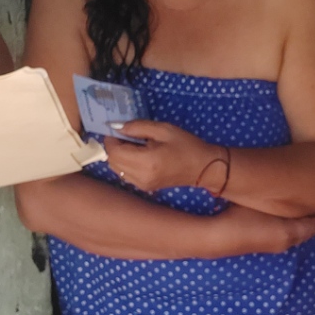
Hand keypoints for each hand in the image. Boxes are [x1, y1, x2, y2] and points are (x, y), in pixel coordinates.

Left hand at [101, 120, 225, 192]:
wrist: (203, 167)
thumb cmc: (186, 145)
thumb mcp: (163, 130)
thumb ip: (137, 127)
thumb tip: (117, 127)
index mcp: (146, 162)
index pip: (114, 152)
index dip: (112, 138)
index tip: (119, 129)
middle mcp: (140, 177)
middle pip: (112, 161)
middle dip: (114, 147)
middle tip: (127, 135)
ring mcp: (141, 185)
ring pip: (116, 169)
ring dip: (119, 155)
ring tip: (134, 145)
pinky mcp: (144, 187)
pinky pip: (125, 174)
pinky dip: (125, 163)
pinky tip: (139, 155)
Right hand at [204, 204, 314, 255]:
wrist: (219, 238)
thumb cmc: (241, 217)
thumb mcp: (264, 202)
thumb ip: (281, 194)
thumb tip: (293, 184)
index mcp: (292, 231)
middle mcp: (288, 241)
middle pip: (311, 230)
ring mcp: (276, 246)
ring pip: (299, 233)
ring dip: (307, 224)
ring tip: (311, 212)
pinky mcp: (265, 246)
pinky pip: (288, 235)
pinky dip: (295, 227)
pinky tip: (288, 220)